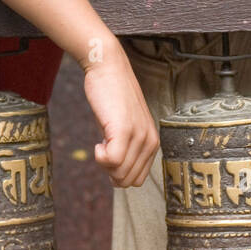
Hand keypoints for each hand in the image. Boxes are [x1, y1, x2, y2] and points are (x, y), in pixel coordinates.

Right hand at [81, 48, 159, 187]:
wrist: (108, 69)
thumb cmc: (112, 97)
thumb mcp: (124, 127)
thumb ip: (126, 150)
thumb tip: (117, 178)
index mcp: (152, 142)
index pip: (137, 179)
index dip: (118, 173)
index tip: (109, 154)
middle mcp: (150, 140)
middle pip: (128, 180)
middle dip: (110, 171)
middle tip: (103, 149)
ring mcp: (138, 135)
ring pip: (119, 173)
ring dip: (104, 164)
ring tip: (102, 142)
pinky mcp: (124, 129)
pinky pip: (112, 160)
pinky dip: (100, 157)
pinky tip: (98, 142)